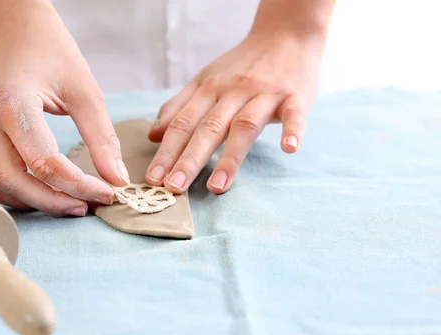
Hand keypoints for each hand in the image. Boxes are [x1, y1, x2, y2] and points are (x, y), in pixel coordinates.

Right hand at [0, 1, 128, 215]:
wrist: (19, 37)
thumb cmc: (54, 58)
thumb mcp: (86, 93)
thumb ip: (102, 138)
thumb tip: (117, 180)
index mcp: (11, 103)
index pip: (44, 162)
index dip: (78, 185)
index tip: (107, 193)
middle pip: (13, 181)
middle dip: (53, 202)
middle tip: (85, 207)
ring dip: (31, 202)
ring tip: (67, 203)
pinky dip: (12, 194)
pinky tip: (40, 194)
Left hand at [145, 32, 322, 193]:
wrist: (285, 34)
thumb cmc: (242, 65)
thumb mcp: (205, 80)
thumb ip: (179, 107)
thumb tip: (153, 135)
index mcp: (208, 89)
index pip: (183, 123)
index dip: (167, 151)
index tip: (153, 178)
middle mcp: (233, 91)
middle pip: (208, 128)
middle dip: (189, 160)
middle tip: (174, 188)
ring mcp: (264, 93)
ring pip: (244, 126)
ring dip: (230, 158)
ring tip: (217, 187)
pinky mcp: (295, 96)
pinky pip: (293, 114)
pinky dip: (292, 130)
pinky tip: (289, 149)